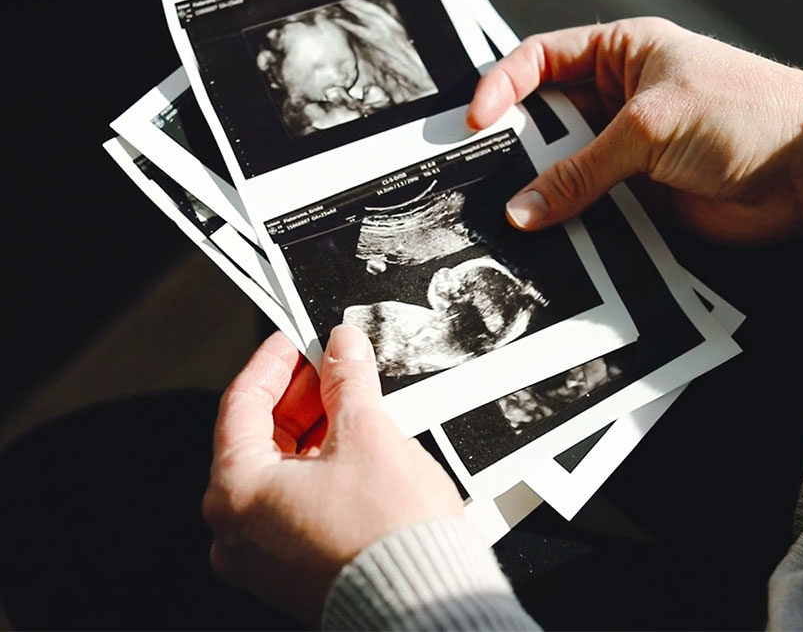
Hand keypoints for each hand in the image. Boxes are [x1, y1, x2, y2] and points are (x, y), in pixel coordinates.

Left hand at [203, 326, 463, 626]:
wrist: (426, 603)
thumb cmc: (389, 539)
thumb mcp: (367, 434)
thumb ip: (346, 381)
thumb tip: (342, 349)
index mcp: (235, 493)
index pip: (241, 404)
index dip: (273, 362)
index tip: (295, 339)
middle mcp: (238, 530)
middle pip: (258, 439)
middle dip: (298, 396)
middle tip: (330, 365)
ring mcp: (265, 557)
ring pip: (280, 473)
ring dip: (313, 432)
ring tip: (352, 403)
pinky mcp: (296, 572)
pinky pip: (296, 505)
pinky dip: (320, 471)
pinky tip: (356, 450)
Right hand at [467, 18, 802, 244]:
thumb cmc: (747, 113)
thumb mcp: (650, 127)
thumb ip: (581, 170)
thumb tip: (525, 205)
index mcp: (621, 54)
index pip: (541, 59)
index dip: (503, 85)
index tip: (477, 120)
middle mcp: (618, 99)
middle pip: (544, 120)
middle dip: (515, 145)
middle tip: (484, 174)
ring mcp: (626, 151)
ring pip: (563, 170)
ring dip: (540, 191)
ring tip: (512, 211)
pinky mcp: (638, 197)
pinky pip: (588, 209)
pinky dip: (568, 223)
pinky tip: (551, 234)